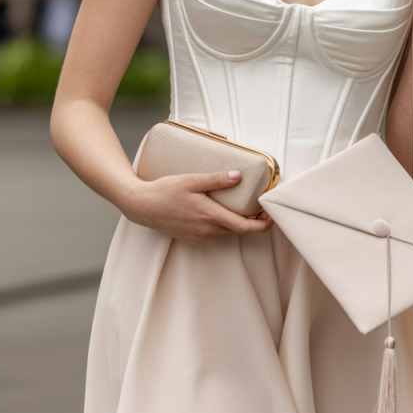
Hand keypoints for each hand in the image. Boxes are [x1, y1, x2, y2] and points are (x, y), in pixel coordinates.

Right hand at [121, 170, 274, 243]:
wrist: (140, 206)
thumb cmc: (164, 191)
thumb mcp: (191, 180)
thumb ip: (216, 179)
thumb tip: (238, 176)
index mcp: (209, 215)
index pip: (243, 227)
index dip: (261, 226)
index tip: (272, 219)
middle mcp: (206, 229)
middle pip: (236, 229)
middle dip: (250, 221)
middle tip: (259, 208)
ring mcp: (198, 235)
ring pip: (224, 230)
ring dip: (234, 222)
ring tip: (240, 207)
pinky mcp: (190, 236)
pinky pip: (211, 232)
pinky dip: (219, 223)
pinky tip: (215, 211)